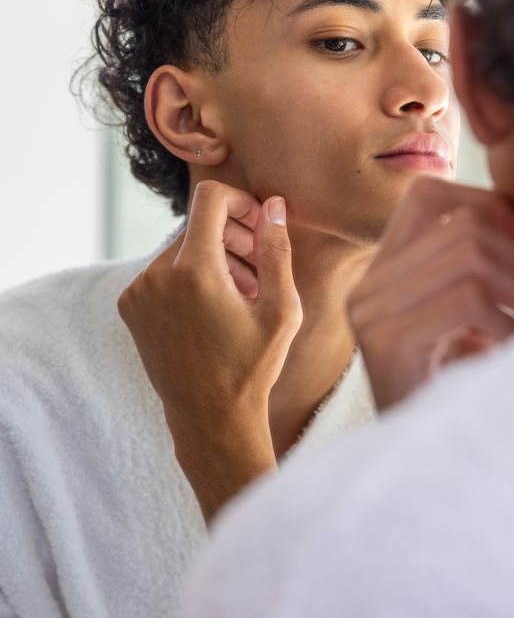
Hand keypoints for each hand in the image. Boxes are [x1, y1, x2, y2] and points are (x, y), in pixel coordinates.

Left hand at [118, 180, 302, 520]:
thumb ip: (276, 251)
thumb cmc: (252, 368)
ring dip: (213, 262)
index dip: (240, 202)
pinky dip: (188, 281)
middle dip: (232, 238)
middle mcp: (157, 274)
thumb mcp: (280, 310)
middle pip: (198, 227)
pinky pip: (162, 274)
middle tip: (259, 272)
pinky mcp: (130, 307)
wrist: (210, 419)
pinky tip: (213, 312)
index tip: (258, 225)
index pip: (210, 198)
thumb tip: (275, 206)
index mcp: (195, 270)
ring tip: (240, 297)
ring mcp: (138, 291)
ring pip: (181, 251)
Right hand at [348, 177, 513, 410]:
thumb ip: (478, 267)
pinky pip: (466, 299)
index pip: (428, 195)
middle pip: (459, 224)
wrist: (431, 469)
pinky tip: (511, 346)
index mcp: (380, 273)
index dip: (487, 203)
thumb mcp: (469, 320)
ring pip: (467, 257)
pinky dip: (505, 319)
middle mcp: (365, 288)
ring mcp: (369, 314)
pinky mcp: (386, 344)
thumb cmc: (462, 393)